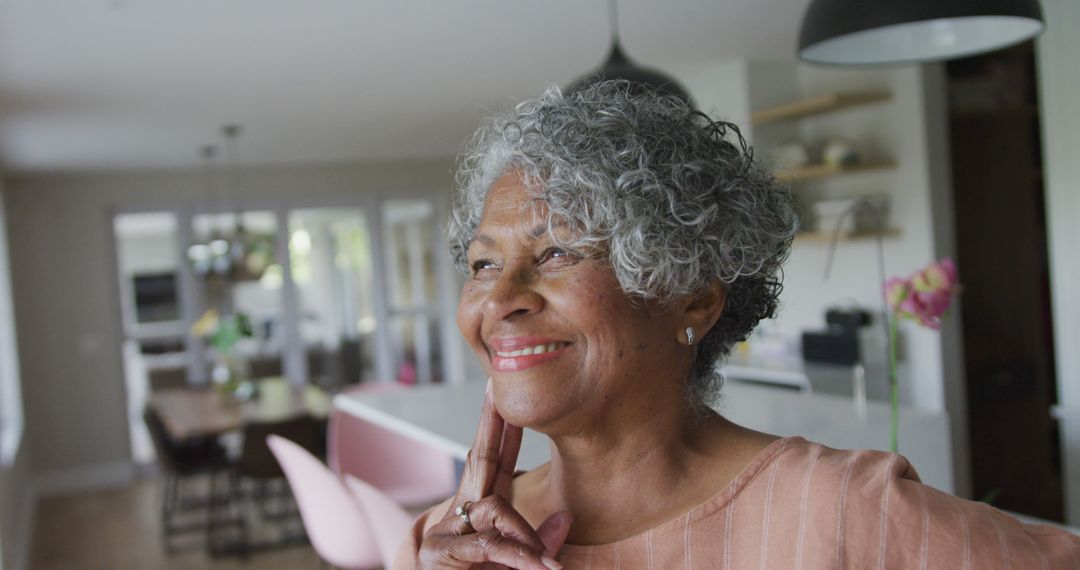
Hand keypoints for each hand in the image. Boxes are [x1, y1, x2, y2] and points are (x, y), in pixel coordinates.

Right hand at [417, 380, 571, 568]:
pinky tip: (542, 567)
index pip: (495, 463)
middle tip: (497, 387)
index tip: (502, 394)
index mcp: (481, 514)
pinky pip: (489, 546)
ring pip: (495, 510)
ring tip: (545, 568)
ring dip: (524, 535)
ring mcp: (447, 531)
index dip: (503, 429)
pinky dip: (520, 556)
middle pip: (480, 460)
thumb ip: (537, 543)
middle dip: (491, 423)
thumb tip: (567, 517)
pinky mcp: (439, 553)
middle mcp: (461, 514)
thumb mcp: (519, 566)